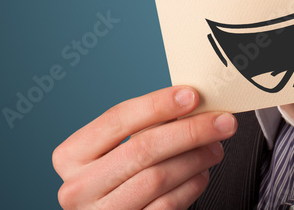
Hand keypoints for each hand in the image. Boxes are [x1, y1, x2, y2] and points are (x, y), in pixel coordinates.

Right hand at [53, 86, 236, 208]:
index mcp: (71, 155)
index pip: (117, 119)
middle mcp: (78, 187)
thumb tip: (190, 103)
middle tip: (222, 122)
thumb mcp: (115, 151)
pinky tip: (202, 173)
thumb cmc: (116, 179)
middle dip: (189, 131)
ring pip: (158, 177)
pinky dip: (191, 186)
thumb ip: (143, 128)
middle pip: (142, 149)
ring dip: (196, 158)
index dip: (157, 104)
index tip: (192, 96)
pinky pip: (167, 205)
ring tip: (215, 147)